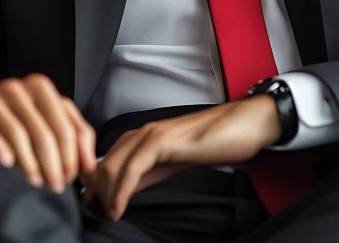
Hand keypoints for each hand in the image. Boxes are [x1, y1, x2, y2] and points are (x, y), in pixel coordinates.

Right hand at [0, 73, 96, 192]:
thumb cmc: (18, 119)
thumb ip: (76, 135)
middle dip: (53, 164)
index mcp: (40, 87)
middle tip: (55, 186)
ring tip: (35, 181)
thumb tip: (91, 167)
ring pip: (17, 134)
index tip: (70, 178)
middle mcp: (17, 88)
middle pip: (43, 133)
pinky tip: (6, 163)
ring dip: (29, 163)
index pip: (64, 126)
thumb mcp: (50, 119)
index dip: (71, 156)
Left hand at [81, 94, 279, 220]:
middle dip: (96, 191)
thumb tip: (126, 189)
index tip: (94, 205)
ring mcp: (153, 134)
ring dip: (105, 193)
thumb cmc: (215, 141)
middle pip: (104, 163)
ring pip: (113, 164)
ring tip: (108, 213)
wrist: (243, 124)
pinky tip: (120, 207)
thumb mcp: (174, 162)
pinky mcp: (164, 141)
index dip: (96, 183)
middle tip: (98, 213)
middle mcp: (144, 132)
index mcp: (145, 136)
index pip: (108, 159)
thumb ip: (149, 173)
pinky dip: (121, 191)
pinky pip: (133, 168)